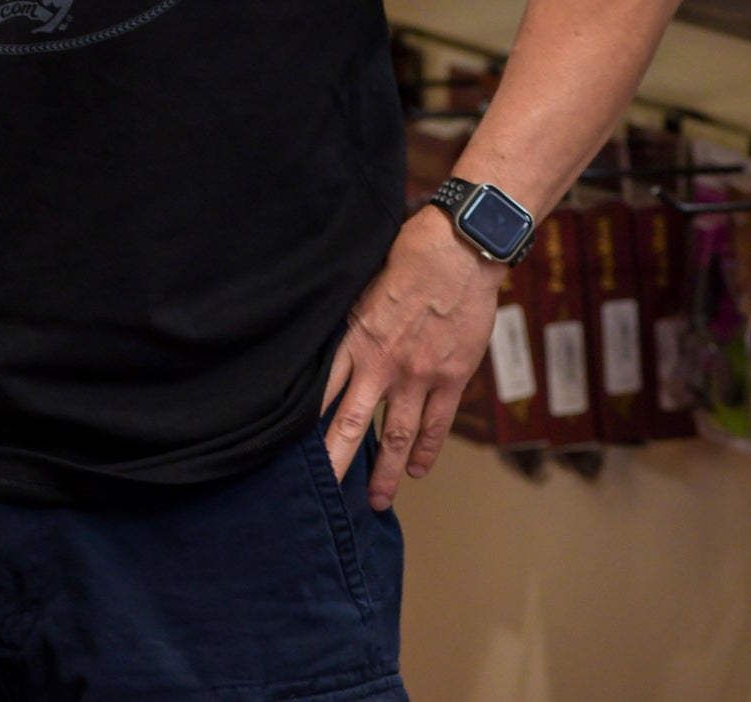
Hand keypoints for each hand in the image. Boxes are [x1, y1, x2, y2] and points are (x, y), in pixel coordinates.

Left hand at [321, 205, 506, 509]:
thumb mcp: (363, 283)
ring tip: (376, 501)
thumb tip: (328, 337)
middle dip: (336, 464)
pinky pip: (436, 425)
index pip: (320, 391)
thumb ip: (349, 318)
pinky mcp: (452, 378)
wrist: (459, 249)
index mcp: (355, 338)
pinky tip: (416, 470)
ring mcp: (418, 375)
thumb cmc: (408, 255)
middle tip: (323, 498)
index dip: (304, 423)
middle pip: (350, 424)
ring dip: (385, 471)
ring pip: (395, 435)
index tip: (291, 449)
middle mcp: (382, 363)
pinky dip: (426, 450)